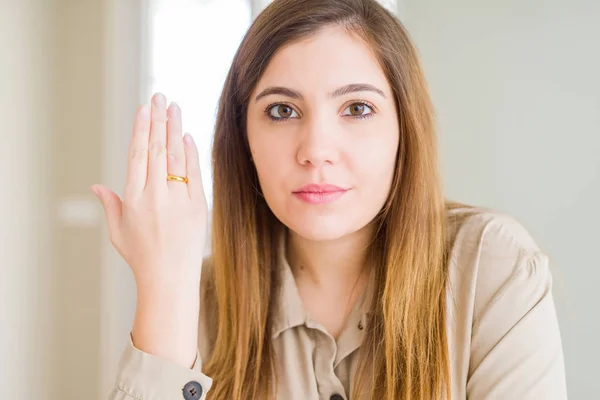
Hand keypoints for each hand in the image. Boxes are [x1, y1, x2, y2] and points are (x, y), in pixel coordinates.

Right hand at [91, 92, 207, 287]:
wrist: (170, 280)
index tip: (144, 109)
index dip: (142, 129)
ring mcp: (178, 200)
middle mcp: (155, 195)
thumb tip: (96, 185)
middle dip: (159, 120)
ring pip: (176, 156)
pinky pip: (194, 174)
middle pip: (157, 149)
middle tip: (160, 96)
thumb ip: (110, 205)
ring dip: (175, 129)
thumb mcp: (118, 232)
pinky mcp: (197, 206)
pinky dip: (191, 153)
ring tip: (174, 107)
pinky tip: (187, 136)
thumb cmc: (142, 257)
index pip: (138, 155)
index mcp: (133, 199)